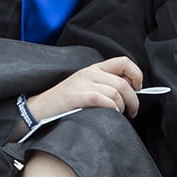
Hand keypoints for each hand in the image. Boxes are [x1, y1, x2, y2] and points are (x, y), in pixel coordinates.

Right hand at [26, 56, 147, 129]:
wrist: (38, 110)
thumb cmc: (64, 103)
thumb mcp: (85, 87)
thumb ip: (105, 85)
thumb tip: (131, 89)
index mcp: (93, 69)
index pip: (123, 62)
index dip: (136, 74)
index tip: (138, 88)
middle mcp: (89, 73)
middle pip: (124, 83)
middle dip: (134, 99)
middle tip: (132, 111)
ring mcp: (82, 84)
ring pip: (116, 92)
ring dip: (123, 107)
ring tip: (119, 114)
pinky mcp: (77, 96)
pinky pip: (104, 100)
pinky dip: (112, 109)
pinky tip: (109, 114)